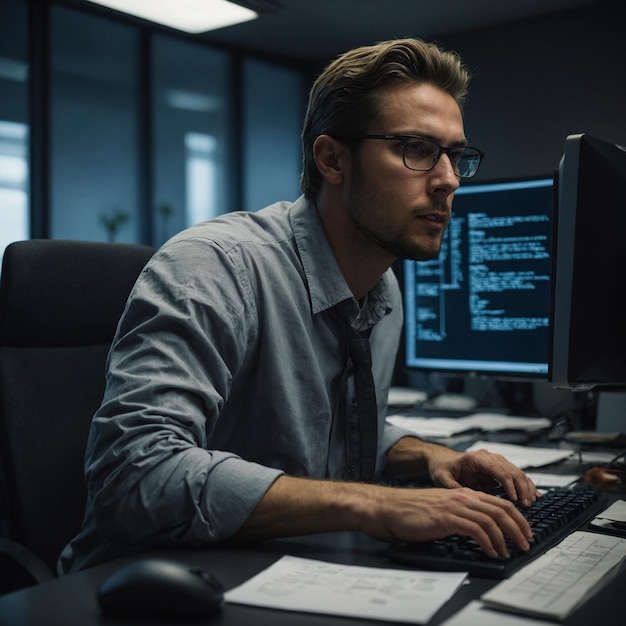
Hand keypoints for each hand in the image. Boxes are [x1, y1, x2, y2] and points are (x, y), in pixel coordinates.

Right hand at [361, 484, 532, 557]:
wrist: (390, 508)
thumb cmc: (412, 512)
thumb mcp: (442, 509)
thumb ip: (460, 515)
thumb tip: (480, 531)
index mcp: (463, 494)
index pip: (498, 502)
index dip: (516, 517)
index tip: (525, 531)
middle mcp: (462, 497)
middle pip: (501, 509)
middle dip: (518, 527)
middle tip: (526, 542)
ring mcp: (455, 506)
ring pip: (492, 519)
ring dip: (506, 538)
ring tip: (511, 551)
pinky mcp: (447, 518)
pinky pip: (476, 529)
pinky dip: (488, 542)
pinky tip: (491, 552)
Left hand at [426, 446, 540, 506]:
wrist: (442, 460)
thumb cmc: (442, 468)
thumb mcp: (442, 479)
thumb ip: (453, 488)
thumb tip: (466, 499)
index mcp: (475, 458)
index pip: (498, 469)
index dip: (508, 484)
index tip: (514, 499)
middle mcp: (488, 457)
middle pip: (511, 470)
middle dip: (521, 487)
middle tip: (526, 505)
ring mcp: (495, 461)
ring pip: (517, 472)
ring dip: (526, 487)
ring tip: (530, 503)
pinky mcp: (498, 469)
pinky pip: (515, 476)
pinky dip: (525, 485)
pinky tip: (535, 496)